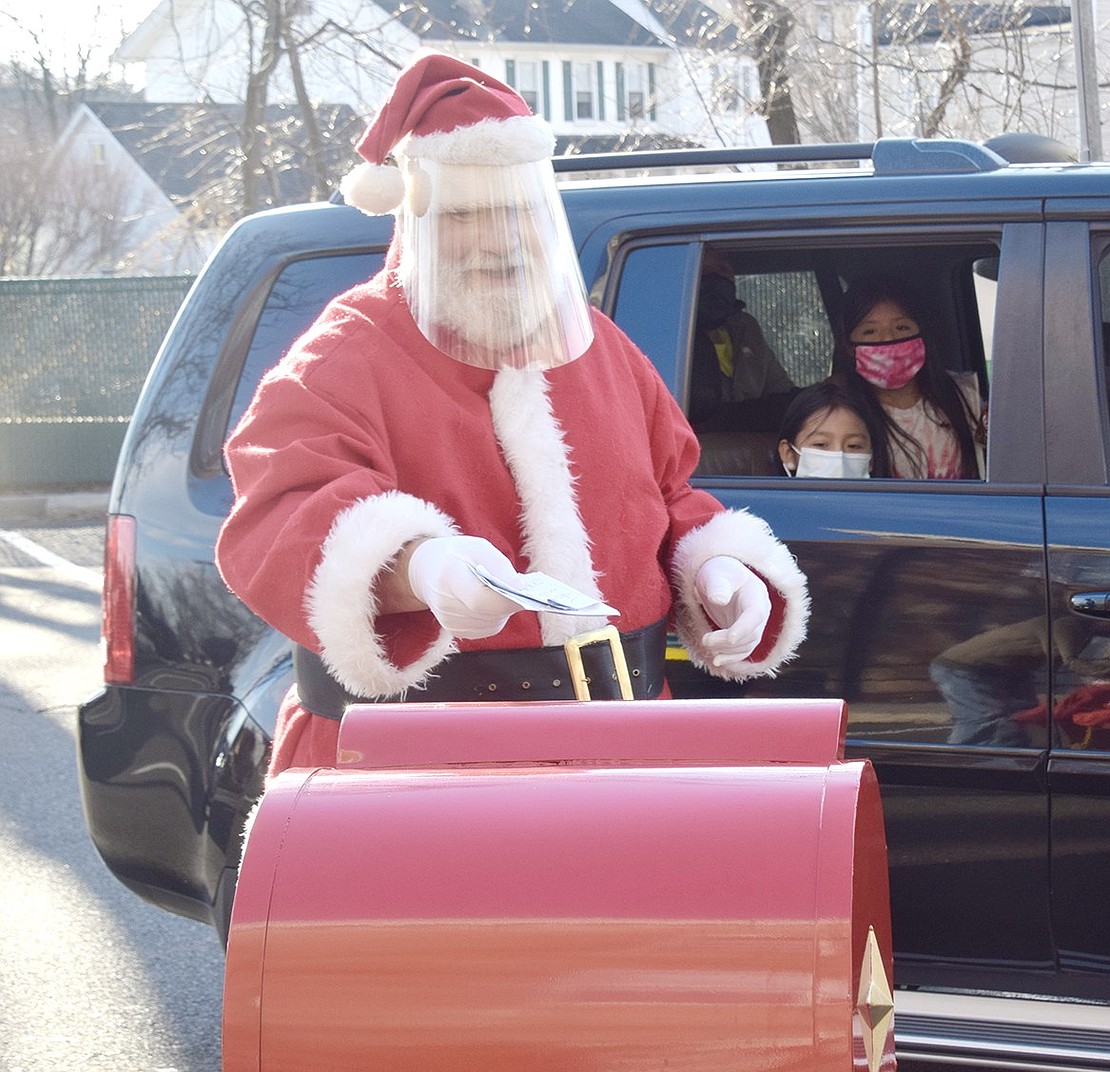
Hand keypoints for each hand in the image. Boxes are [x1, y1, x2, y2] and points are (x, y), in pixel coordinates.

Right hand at [407, 535, 521, 639]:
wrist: (428, 573)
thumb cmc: (458, 556)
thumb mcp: (477, 547)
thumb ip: (499, 564)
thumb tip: (520, 587)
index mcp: (448, 576)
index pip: (480, 599)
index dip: (505, 597)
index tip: (522, 587)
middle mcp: (445, 604)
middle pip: (489, 612)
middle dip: (509, 601)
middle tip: (518, 588)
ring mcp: (449, 621)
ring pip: (493, 621)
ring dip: (503, 609)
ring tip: (498, 591)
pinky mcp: (456, 631)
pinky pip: (488, 627)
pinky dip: (495, 615)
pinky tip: (489, 601)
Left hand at [695, 556, 772, 669]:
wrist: (719, 575)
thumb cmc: (717, 571)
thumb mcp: (715, 574)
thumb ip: (717, 585)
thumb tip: (719, 600)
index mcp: (756, 594)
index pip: (755, 615)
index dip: (743, 629)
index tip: (728, 638)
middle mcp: (760, 611)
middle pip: (751, 634)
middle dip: (728, 642)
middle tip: (705, 640)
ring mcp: (753, 623)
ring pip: (748, 645)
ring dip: (728, 652)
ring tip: (707, 648)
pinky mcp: (744, 632)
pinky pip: (743, 649)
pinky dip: (731, 657)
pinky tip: (717, 660)